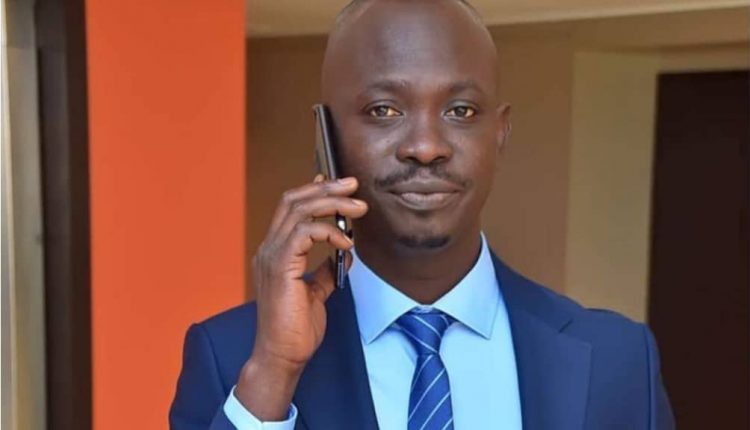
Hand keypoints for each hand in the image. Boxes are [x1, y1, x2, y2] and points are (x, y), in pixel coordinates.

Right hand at [235, 175, 367, 419]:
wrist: (282, 355)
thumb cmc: (296, 329)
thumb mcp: (316, 293)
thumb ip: (326, 270)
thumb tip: (343, 253)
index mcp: (275, 252)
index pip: (290, 208)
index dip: (313, 190)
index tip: (338, 183)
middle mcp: (269, 248)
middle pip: (293, 200)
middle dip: (326, 188)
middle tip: (353, 185)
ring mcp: (272, 256)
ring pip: (299, 210)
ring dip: (332, 203)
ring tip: (358, 207)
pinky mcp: (280, 266)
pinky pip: (305, 232)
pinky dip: (328, 230)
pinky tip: (346, 240)